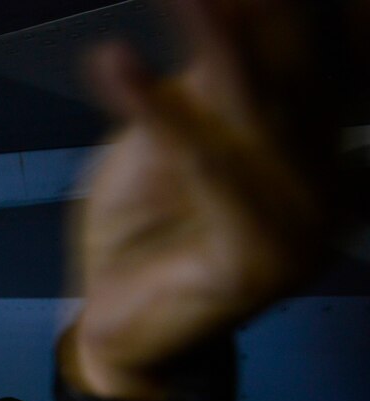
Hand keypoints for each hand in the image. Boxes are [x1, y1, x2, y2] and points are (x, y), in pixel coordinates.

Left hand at [67, 0, 351, 399]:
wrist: (117, 323)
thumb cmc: (145, 224)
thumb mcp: (170, 137)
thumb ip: (205, 83)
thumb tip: (226, 6)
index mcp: (316, 144)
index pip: (326, 62)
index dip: (300, 17)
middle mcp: (330, 181)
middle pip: (305, 75)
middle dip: (272, 15)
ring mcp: (305, 226)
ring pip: (262, 115)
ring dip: (225, 44)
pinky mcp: (261, 261)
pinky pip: (208, 170)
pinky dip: (160, 112)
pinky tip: (115, 62)